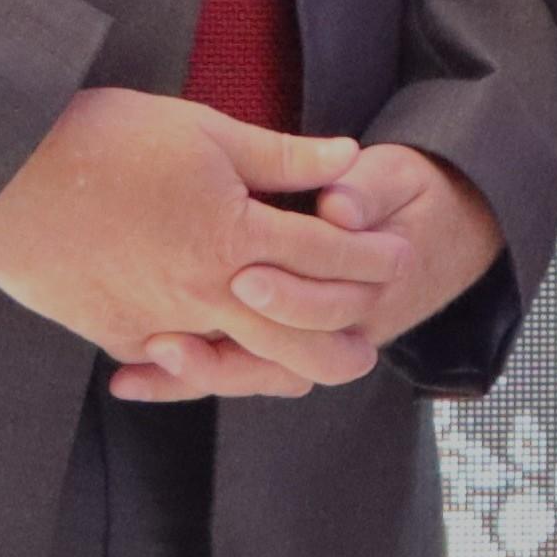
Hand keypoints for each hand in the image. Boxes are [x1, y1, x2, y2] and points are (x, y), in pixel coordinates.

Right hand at [0, 87, 403, 390]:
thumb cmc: (101, 136)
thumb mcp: (203, 129)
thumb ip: (280, 156)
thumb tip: (347, 156)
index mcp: (236, 235)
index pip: (333, 258)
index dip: (373, 257)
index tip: (394, 254)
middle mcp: (205, 291)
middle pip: (305, 343)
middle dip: (348, 344)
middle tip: (370, 336)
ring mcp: (158, 321)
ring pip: (243, 367)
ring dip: (283, 366)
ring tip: (309, 358)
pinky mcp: (113, 333)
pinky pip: (174, 364)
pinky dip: (202, 364)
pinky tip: (217, 354)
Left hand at [114, 140, 511, 400]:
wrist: (425, 234)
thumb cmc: (406, 199)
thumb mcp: (401, 178)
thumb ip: (369, 188)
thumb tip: (339, 208)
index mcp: (376, 290)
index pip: (331, 312)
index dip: (289, 300)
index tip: (244, 278)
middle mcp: (341, 330)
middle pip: (282, 367)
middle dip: (226, 357)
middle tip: (171, 338)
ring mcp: (307, 341)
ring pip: (253, 378)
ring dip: (200, 375)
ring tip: (149, 354)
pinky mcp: (274, 343)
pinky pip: (229, 371)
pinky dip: (180, 379)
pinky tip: (131, 377)